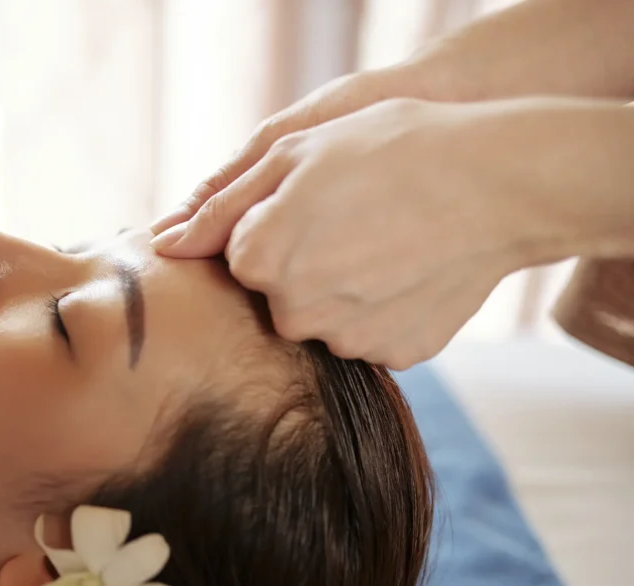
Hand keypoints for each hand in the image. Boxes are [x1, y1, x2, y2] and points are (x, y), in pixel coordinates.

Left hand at [151, 98, 552, 368]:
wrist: (500, 183)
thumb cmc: (390, 151)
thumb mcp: (292, 154)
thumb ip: (219, 207)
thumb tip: (165, 246)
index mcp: (259, 260)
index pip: (238, 258)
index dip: (273, 224)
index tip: (311, 202)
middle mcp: (295, 312)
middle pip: (276, 294)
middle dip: (302, 260)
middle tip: (353, 218)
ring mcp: (348, 340)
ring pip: (323, 317)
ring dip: (342, 287)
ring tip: (387, 240)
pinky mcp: (396, 355)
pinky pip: (369, 334)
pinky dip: (381, 308)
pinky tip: (410, 268)